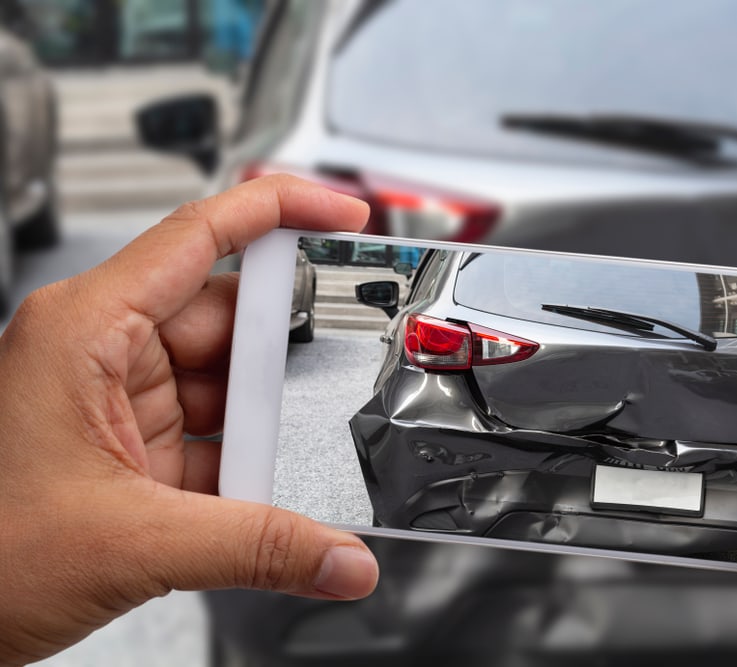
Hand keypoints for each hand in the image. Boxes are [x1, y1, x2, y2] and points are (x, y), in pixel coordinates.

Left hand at [0, 175, 378, 665]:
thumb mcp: (131, 543)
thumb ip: (257, 549)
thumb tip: (343, 559)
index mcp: (84, 329)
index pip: (199, 235)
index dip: (279, 210)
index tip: (341, 211)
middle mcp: (100, 350)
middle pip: (224, 318)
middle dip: (276, 359)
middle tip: (323, 387)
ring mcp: (116, 398)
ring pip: (222, 382)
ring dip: (258, 423)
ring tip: (277, 463)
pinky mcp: (130, 445)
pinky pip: (210, 432)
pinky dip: (241, 461)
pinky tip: (254, 491)